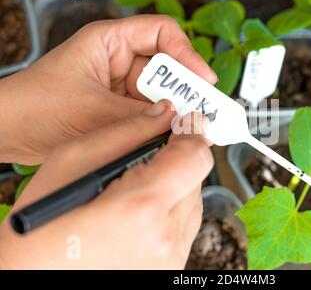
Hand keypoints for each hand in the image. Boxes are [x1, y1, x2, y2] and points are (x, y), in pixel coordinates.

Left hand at [0, 15, 215, 163]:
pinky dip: (160, 128)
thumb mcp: (92, 109)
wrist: (7, 133)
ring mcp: (120, 88)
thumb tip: (178, 122)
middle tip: (204, 113)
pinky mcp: (119, 111)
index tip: (204, 79)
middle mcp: (119, 62)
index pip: (162, 34)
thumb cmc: (34, 105)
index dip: (188, 53)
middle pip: (166, 70)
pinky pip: (148, 116)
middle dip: (186, 91)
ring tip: (190, 130)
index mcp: (110, 42)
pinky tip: (169, 139)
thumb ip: (138, 117)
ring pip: (160, 97)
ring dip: (174, 113)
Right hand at [0, 107, 212, 268]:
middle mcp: (165, 237)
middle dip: (177, 162)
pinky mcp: (169, 270)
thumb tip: (166, 115)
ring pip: (192, 203)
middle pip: (196, 178)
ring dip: (173, 189)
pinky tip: (138, 215)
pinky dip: (168, 214)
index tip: (182, 126)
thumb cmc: (44, 220)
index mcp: (144, 205)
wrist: (34, 274)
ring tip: (135, 192)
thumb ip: (129, 131)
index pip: (197, 156)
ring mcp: (169, 259)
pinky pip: (183, 228)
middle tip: (147, 161)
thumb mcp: (76, 157)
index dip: (190, 134)